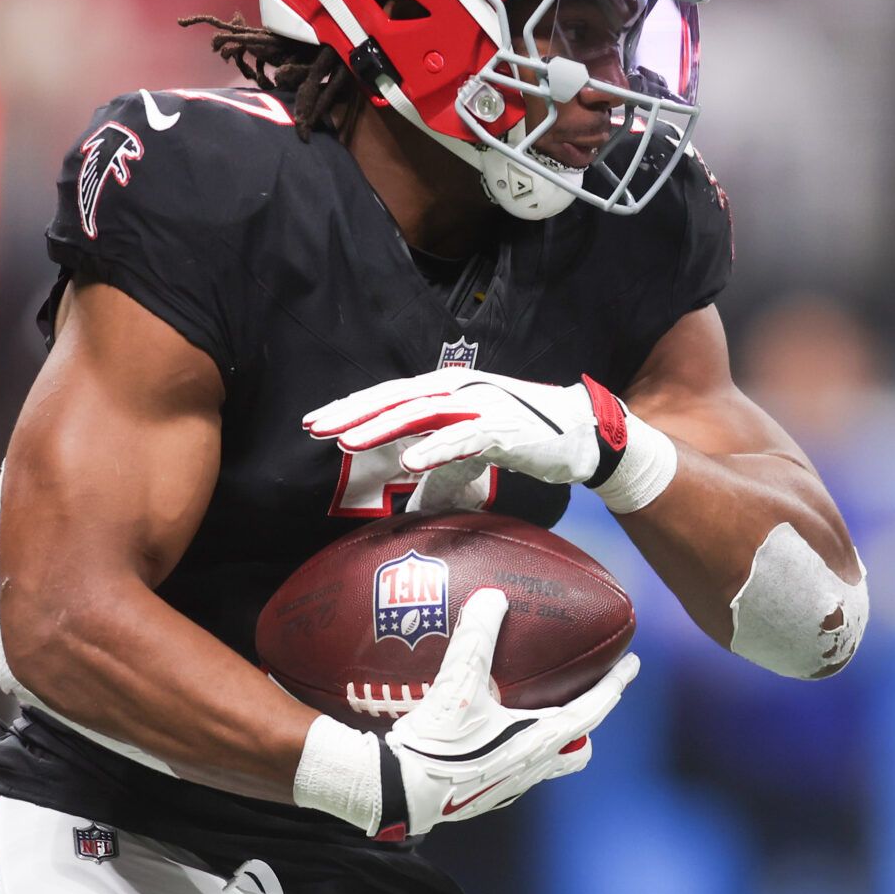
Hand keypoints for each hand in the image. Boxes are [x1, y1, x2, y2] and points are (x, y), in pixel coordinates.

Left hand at [304, 368, 631, 491]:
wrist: (580, 434)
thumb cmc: (525, 437)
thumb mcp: (472, 454)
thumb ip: (440, 473)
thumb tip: (409, 504)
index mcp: (447, 391)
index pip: (389, 395)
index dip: (352, 407)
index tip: (314, 422)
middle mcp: (458, 390)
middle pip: (395, 398)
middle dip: (352, 413)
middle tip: (314, 427)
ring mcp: (479, 406)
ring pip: (421, 413)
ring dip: (381, 427)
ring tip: (347, 442)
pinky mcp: (502, 429)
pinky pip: (462, 440)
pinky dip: (435, 448)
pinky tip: (409, 461)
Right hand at [373, 588, 638, 838]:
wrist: (400, 791)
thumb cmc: (437, 743)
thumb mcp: (458, 684)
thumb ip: (477, 637)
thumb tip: (493, 597)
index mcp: (540, 740)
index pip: (593, 709)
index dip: (614, 684)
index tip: (633, 665)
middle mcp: (533, 767)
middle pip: (579, 745)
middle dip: (588, 721)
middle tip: (586, 695)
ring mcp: (510, 784)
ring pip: (549, 762)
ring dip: (554, 738)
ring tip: (539, 712)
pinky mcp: (486, 793)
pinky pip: (518, 769)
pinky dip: (520, 748)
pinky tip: (495, 732)